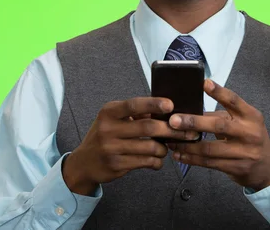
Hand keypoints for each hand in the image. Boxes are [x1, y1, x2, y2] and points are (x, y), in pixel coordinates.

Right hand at [62, 97, 198, 195]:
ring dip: (164, 148)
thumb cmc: (105, 135)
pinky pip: (145, 161)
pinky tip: (157, 160)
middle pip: (147, 127)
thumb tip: (166, 111)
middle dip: (170, 130)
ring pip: (150, 147)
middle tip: (185, 131)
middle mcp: (108, 128)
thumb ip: (136, 114)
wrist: (83, 162)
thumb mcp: (114, 119)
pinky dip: (157, 161)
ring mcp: (111, 148)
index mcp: (109, 112)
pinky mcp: (116, 165)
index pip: (134, 105)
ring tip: (166, 147)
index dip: (154, 104)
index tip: (171, 105)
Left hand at [167, 79, 269, 190]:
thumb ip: (222, 115)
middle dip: (194, 122)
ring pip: (210, 148)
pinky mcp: (237, 168)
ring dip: (187, 145)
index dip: (219, 92)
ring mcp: (244, 152)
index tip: (204, 83)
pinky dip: (192, 159)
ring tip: (171, 140)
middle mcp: (249, 133)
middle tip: (174, 120)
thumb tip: (191, 108)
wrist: (266, 167)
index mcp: (251, 116)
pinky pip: (210, 163)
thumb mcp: (243, 122)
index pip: (234, 101)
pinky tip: (179, 155)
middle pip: (219, 125)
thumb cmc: (249, 137)